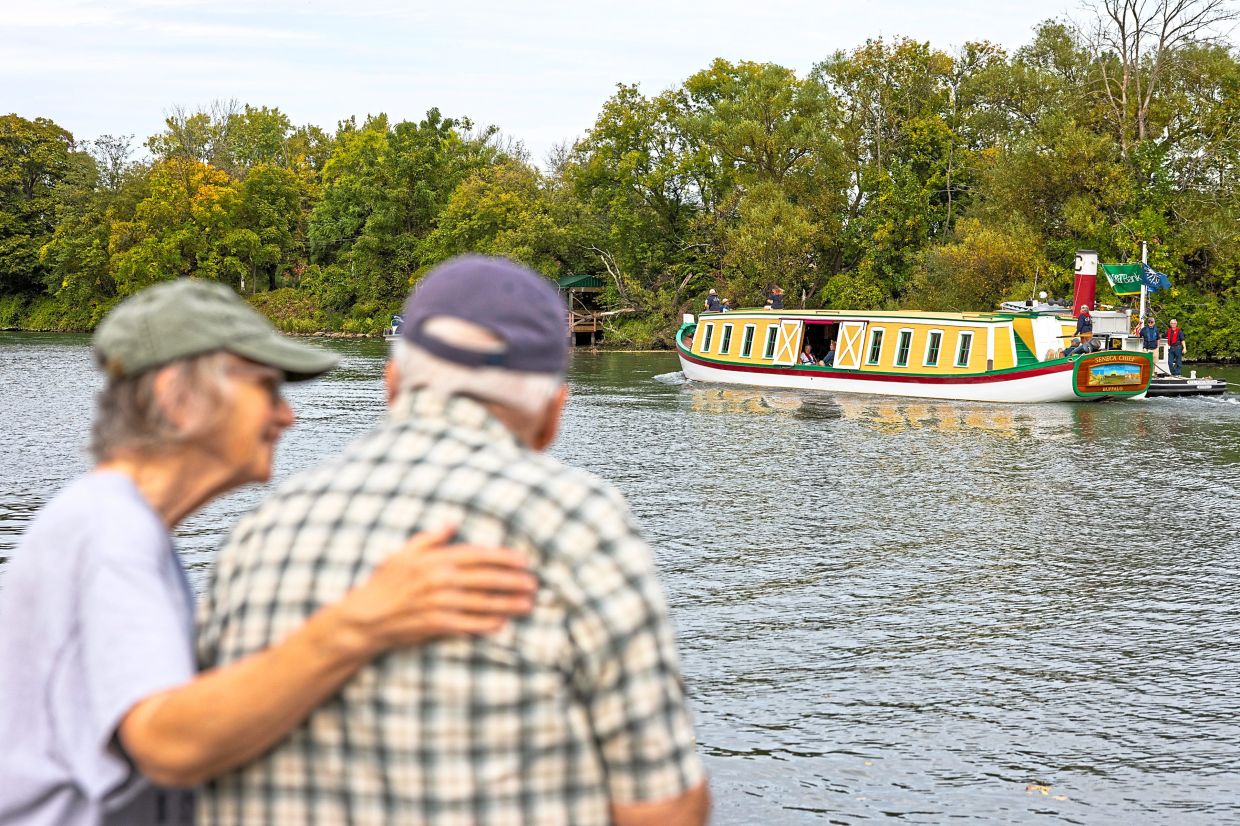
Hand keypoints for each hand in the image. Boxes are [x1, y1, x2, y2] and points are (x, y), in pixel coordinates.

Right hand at [334, 525, 537, 655]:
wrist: (364, 618)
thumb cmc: (384, 583)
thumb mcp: (403, 553)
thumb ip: (430, 538)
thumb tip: (453, 521)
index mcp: (435, 560)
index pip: (478, 556)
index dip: (503, 558)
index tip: (523, 561)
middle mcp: (440, 581)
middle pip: (486, 580)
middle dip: (513, 581)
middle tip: (534, 584)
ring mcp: (439, 604)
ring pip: (481, 603)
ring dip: (507, 604)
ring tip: (527, 605)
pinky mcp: (436, 626)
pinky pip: (468, 624)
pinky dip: (486, 625)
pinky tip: (502, 624)